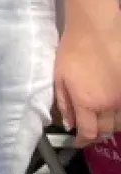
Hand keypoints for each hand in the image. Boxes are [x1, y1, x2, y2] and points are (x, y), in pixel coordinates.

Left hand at [56, 11, 120, 144]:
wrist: (96, 31)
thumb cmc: (73, 52)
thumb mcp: (59, 78)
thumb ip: (64, 104)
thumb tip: (69, 124)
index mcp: (88, 103)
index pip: (88, 133)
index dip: (82, 141)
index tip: (77, 142)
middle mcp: (110, 105)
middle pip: (106, 131)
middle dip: (95, 135)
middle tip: (87, 132)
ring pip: (120, 123)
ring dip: (109, 126)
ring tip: (99, 122)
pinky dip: (120, 115)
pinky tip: (112, 110)